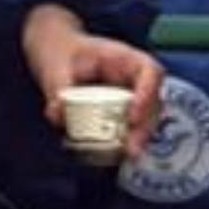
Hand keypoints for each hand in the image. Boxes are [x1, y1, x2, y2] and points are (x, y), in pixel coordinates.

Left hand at [21, 2, 163, 160]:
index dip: (148, 93)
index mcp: (123, 58)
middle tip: (132, 148)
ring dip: (139, 138)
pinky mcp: (120, 113)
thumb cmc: (61, 53)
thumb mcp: (56, 65)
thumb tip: (56, 115)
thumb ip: (57, 89)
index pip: (150, 70)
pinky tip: (115, 155)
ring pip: (146, 118)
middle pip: (153, 101)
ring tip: (127, 155)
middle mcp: (133, 78)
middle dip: (145, 127)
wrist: (56, 54)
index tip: (133, 116)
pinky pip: (129, 128)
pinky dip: (124, 141)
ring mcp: (130, 96)